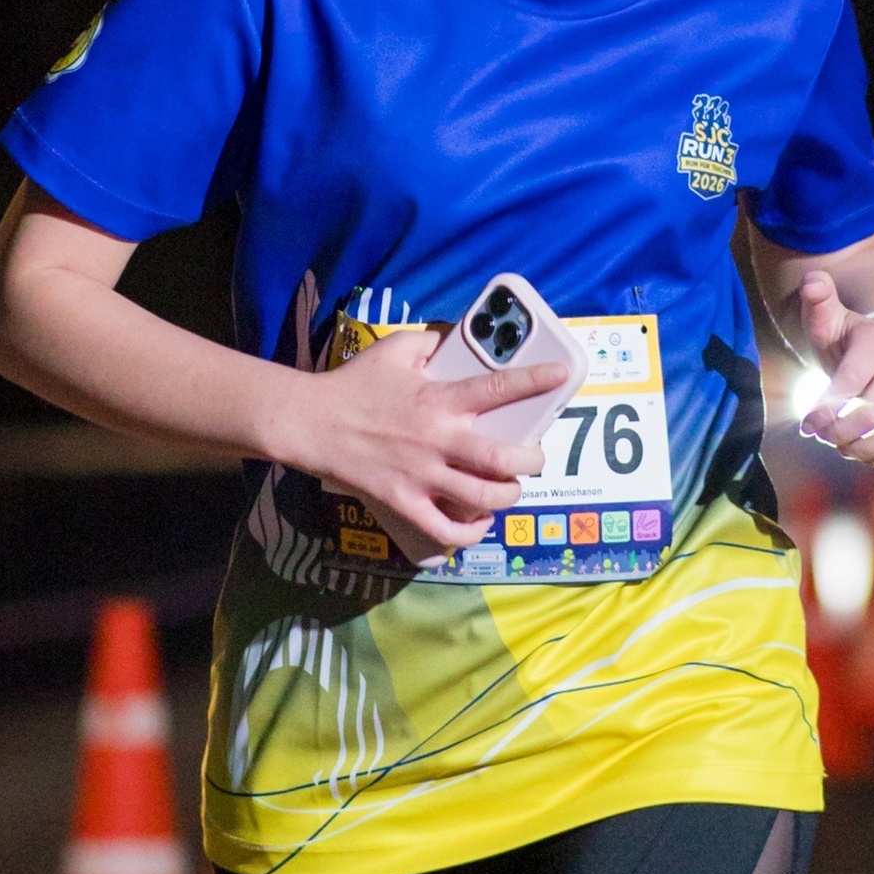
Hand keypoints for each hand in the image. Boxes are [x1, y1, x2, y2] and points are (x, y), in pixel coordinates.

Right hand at [280, 326, 557, 562]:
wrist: (311, 422)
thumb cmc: (354, 384)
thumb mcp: (395, 350)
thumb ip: (432, 343)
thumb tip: (456, 340)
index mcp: (439, 399)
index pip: (497, 387)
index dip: (535, 381)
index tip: (562, 376)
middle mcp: (438, 439)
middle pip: (502, 458)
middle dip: (531, 461)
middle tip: (534, 458)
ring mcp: (422, 475)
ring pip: (482, 498)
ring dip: (507, 496)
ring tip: (510, 489)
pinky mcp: (404, 501)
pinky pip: (445, 528)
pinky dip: (469, 533)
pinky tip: (479, 525)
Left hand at [793, 273, 873, 471]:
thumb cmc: (847, 339)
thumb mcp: (827, 318)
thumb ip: (817, 301)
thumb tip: (812, 281)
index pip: (850, 384)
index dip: (824, 411)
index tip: (806, 425)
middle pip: (872, 417)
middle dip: (839, 434)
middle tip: (823, 437)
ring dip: (864, 452)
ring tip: (843, 447)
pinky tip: (869, 456)